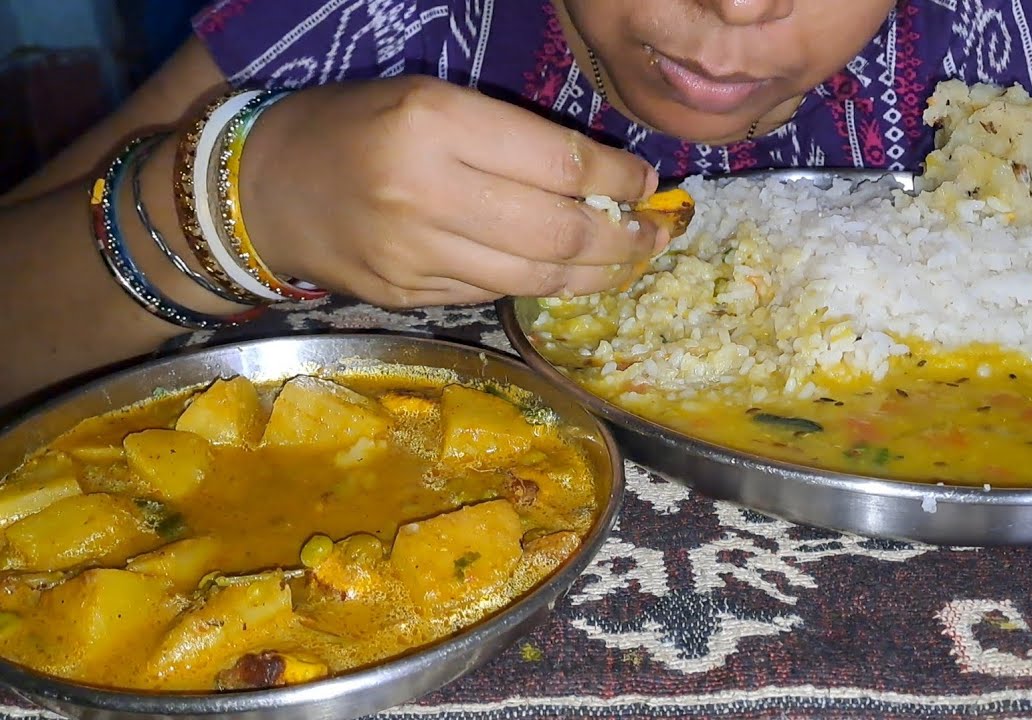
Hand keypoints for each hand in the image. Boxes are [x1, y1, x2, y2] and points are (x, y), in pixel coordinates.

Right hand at [238, 76, 662, 306]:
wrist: (260, 190)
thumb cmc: (353, 127)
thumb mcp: (430, 100)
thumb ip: (512, 137)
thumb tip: (604, 180)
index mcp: (435, 124)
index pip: (558, 162)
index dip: (618, 178)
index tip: (646, 183)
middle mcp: (427, 193)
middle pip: (558, 232)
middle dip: (621, 240)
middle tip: (652, 236)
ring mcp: (415, 257)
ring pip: (535, 278)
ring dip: (595, 275)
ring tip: (627, 263)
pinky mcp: (408, 298)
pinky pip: (495, 295)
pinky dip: (539, 286)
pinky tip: (565, 275)